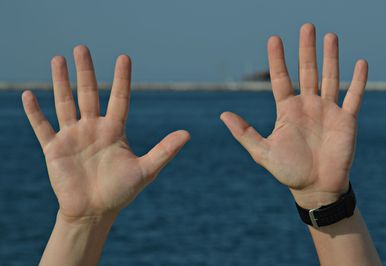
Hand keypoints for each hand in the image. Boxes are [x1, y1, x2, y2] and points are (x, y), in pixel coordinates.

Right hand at [22, 45, 189, 221]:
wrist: (95, 211)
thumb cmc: (121, 192)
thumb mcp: (146, 170)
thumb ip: (164, 151)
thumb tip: (188, 133)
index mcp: (115, 130)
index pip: (119, 98)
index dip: (122, 79)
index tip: (124, 57)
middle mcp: (93, 128)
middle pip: (88, 93)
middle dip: (85, 71)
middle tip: (81, 48)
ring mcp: (73, 136)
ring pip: (65, 103)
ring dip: (60, 82)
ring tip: (58, 59)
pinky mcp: (54, 149)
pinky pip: (42, 127)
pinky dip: (35, 112)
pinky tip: (29, 95)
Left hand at [221, 24, 367, 208]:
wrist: (315, 188)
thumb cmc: (288, 171)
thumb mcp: (262, 152)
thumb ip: (244, 133)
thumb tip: (223, 114)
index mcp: (287, 110)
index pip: (281, 78)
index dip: (277, 59)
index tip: (274, 39)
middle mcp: (307, 106)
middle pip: (307, 71)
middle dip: (306, 49)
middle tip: (306, 26)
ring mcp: (327, 111)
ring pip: (330, 77)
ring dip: (331, 57)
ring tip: (330, 36)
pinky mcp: (346, 120)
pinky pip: (354, 96)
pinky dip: (358, 81)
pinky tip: (360, 63)